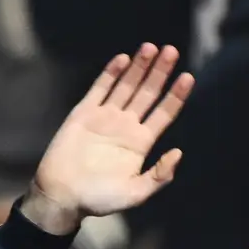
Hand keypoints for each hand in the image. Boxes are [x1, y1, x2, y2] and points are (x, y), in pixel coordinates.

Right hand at [16, 43, 192, 235]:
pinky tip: (124, 59)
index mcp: (140, 143)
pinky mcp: (83, 113)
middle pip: (148, 93)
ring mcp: (104, 117)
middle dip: (160, 72)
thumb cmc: (97, 200)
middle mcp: (125, 126)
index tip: (188, 77)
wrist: (60, 197)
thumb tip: (179, 152)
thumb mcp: (134, 194)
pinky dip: (111, 73)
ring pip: (126, 86)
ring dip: (139, 67)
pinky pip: (100, 89)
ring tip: (151, 47)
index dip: (176, 95)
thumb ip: (158, 176)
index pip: (163, 113)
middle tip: (171, 51)